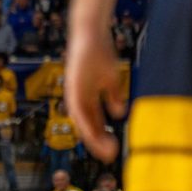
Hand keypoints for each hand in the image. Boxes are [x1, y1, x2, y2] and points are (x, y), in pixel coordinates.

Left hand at [65, 29, 125, 162]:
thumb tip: (119, 114)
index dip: (101, 138)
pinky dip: (85, 122)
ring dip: (93, 137)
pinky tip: (93, 132)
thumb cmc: (99, 55)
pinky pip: (78, 108)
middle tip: (110, 156)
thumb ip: (112, 97)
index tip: (112, 150)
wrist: (91, 34)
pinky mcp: (72, 86)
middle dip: (98, 143)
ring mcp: (74, 93)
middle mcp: (77, 99)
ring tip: (105, 150)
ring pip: (81, 122)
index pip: (93, 124)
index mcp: (85, 99)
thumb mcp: (109, 81)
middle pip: (86, 126)